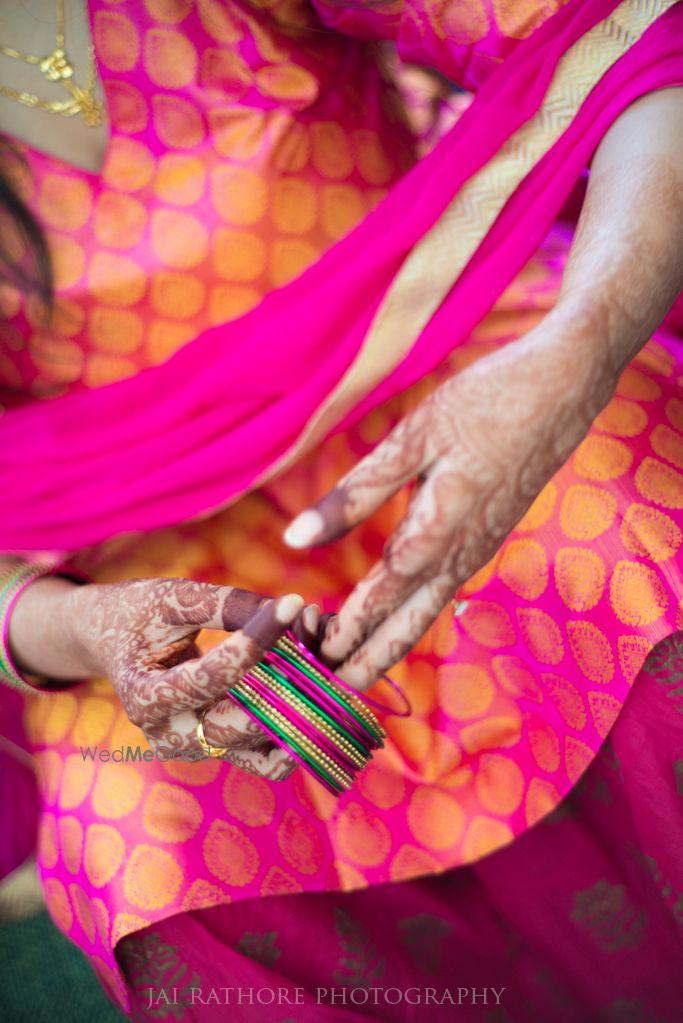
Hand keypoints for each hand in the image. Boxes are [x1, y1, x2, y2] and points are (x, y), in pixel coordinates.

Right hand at [66, 578, 317, 778]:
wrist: (114, 641)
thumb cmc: (141, 612)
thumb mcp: (174, 598)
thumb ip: (228, 604)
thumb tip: (296, 610)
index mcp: (144, 697)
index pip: (210, 676)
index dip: (256, 640)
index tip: (293, 603)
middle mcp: (170, 735)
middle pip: (243, 723)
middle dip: (291, 678)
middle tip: (321, 632)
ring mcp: (198, 749)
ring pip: (266, 745)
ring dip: (305, 704)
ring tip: (328, 654)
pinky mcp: (221, 751)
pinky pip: (270, 756)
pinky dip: (301, 726)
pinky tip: (320, 681)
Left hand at [284, 312, 615, 687]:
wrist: (563, 388)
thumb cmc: (486, 404)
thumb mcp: (412, 440)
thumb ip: (356, 493)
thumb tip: (298, 539)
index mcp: (437, 532)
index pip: (379, 599)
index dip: (344, 631)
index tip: (311, 661)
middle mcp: (461, 555)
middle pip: (407, 626)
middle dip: (367, 663)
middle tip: (332, 699)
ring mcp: (479, 550)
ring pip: (428, 614)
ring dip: (390, 646)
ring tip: (356, 673)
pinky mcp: (487, 538)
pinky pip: (444, 593)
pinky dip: (414, 618)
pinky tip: (400, 620)